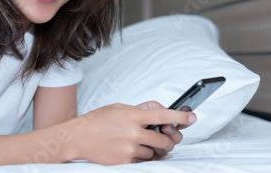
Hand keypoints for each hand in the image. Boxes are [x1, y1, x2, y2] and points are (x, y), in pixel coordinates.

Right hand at [69, 102, 195, 164]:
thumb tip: (158, 111)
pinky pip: (142, 161)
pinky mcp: (125, 161)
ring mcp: (130, 148)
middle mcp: (133, 132)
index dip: (181, 116)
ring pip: (154, 152)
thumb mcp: (118, 108)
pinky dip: (140, 156)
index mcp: (133, 116)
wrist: (78, 137)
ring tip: (137, 142)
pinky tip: (128, 149)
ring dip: (151, 149)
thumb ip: (139, 110)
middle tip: (164, 138)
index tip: (192, 117)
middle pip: (165, 140)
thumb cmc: (97, 121)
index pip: (163, 115)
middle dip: (168, 140)